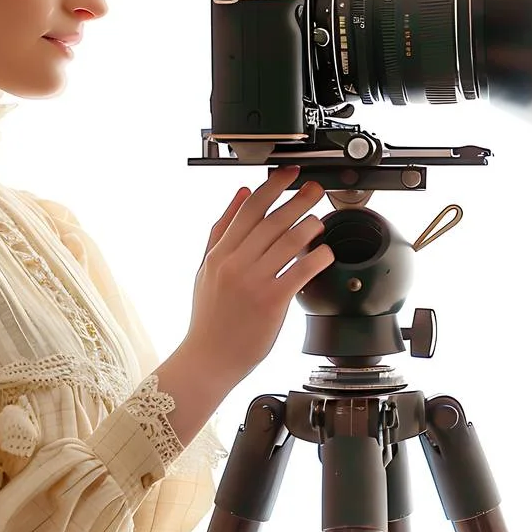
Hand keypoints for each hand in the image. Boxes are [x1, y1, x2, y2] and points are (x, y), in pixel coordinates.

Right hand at [185, 165, 335, 383]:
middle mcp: (235, 263)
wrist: (209, 359)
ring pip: (289, 241)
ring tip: (320, 220)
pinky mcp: (271, 302)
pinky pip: (300, 271)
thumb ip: (222, 230)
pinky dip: (317, 257)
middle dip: (298, 199)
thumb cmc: (210, 318)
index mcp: (220, 253)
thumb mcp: (205, 269)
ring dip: (310, 225)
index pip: (249, 209)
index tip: (288, 173)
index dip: (272, 186)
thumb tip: (241, 194)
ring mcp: (253, 282)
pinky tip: (326, 252)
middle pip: (272, 220)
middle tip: (315, 189)